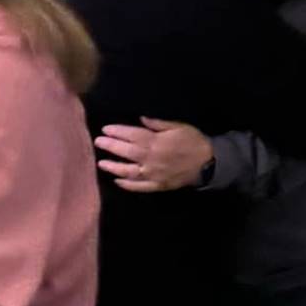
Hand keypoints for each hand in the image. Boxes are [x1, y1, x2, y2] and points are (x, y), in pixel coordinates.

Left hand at [94, 117, 214, 192]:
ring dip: (113, 167)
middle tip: (98, 142)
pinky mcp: (157, 185)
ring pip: (128, 171)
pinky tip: (117, 181)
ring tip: (101, 163)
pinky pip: (139, 187)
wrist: (208, 163)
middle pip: (127, 152)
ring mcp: (153, 174)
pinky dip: (127, 185)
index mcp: (156, 142)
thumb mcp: (178, 126)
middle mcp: (151, 158)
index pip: (132, 135)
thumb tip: (140, 119)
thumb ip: (158, 123)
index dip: (117, 132)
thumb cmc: (193, 141)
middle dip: (111, 147)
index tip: (105, 129)